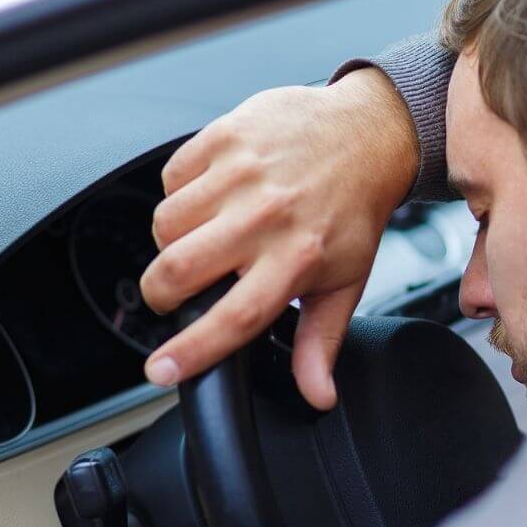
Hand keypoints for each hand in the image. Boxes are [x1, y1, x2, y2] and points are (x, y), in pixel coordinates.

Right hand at [140, 68, 417, 408]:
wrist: (366, 132)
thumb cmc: (354, 209)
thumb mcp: (346, 281)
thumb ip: (320, 343)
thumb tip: (317, 395)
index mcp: (296, 258)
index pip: (233, 317)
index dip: (191, 351)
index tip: (161, 371)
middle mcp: (266, 216)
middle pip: (178, 271)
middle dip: (161, 294)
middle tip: (176, 293)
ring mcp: (242, 173)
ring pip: (165, 225)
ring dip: (172, 240)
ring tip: (206, 235)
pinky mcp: (225, 137)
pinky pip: (171, 177)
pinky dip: (180, 193)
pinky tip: (211, 196)